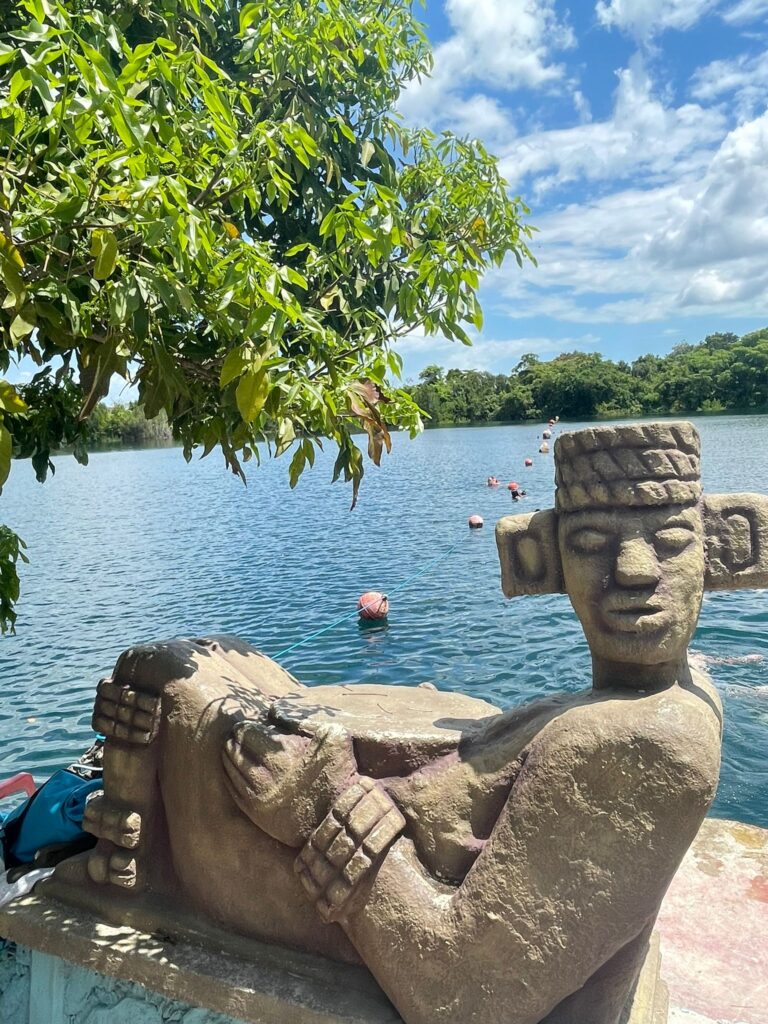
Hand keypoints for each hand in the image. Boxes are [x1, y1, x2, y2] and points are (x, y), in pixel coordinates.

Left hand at [222, 718, 356, 846]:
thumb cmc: (339, 776)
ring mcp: (260, 795)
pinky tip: (227, 771)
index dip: (245, 728)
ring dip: (227, 757)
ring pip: (232, 770)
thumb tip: (292, 717)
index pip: (250, 734)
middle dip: (234, 741)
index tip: (243, 726)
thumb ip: (315, 723)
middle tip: (233, 736)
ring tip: (227, 749)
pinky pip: (233, 791)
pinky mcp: (257, 813)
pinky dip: (227, 777)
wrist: (339, 818)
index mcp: (285, 754)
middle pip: (237, 751)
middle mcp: (268, 774)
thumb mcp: (337, 739)